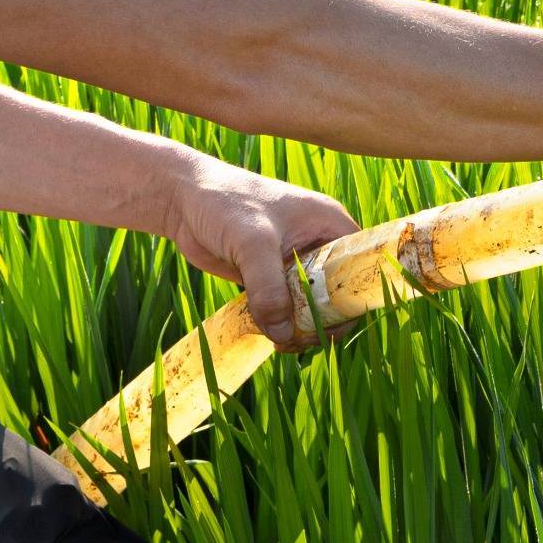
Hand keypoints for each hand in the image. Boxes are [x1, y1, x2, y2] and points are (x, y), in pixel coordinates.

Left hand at [157, 152, 363, 353]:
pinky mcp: (270, 276)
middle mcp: (318, 243)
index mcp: (330, 224)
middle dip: (323, 321)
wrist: (183, 199)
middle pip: (337, 293)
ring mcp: (293, 262)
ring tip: (282, 344)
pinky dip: (281, 324)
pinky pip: (286, 307)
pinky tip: (270, 337)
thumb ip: (268, 288)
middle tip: (300, 341)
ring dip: (301, 328)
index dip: (353, 299)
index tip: (331, 326)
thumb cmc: (225, 203)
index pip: (359, 268)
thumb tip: (284, 334)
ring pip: (310, 305)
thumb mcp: (252, 244)